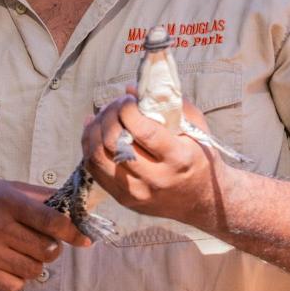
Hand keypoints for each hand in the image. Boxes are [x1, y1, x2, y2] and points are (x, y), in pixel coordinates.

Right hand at [0, 179, 91, 290]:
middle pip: (47, 250)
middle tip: (44, 243)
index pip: (51, 220)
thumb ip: (36, 196)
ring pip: (33, 270)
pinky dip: (19, 280)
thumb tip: (72, 205)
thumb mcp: (2, 187)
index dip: (73, 232)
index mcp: (7, 200)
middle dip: (53, 249)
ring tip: (24, 254)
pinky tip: (11, 266)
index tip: (84, 239)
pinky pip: (14, 286)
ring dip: (36, 265)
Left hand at [82, 95, 225, 230]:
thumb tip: (130, 89)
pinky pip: (94, 169)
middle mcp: (156, 178)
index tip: (129, 99)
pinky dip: (89, 146)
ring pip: (98, 157)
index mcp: (178, 159)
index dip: (128, 110)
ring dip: (95, 129)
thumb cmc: (199, 157)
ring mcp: (137, 192)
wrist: (200, 200)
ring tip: (104, 115)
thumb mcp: (196, 128)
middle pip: (115, 143)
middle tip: (116, 104)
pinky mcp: (123, 199)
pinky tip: (95, 129)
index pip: (144, 131)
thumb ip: (169, 105)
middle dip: (110, 115)